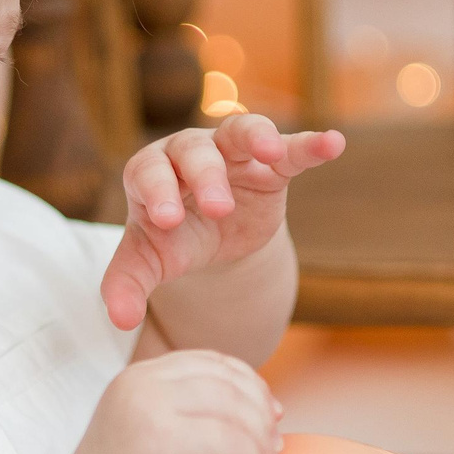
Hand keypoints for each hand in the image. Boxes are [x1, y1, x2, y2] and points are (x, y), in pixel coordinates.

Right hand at [53, 350, 282, 453]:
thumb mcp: (153, 434)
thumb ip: (192, 413)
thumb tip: (268, 410)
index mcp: (139, 378)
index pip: (213, 363)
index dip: (250, 387)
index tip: (269, 419)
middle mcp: (142, 385)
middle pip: (231, 383)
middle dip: (262, 417)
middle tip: (274, 453)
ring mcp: (150, 411)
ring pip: (237, 412)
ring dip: (262, 446)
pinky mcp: (164, 444)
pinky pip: (233, 444)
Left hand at [100, 114, 343, 330]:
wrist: (212, 236)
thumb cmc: (173, 240)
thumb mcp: (147, 262)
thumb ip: (127, 284)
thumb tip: (120, 320)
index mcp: (151, 172)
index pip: (148, 172)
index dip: (157, 191)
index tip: (168, 220)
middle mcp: (188, 153)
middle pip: (195, 152)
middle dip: (206, 176)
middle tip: (218, 208)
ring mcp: (231, 154)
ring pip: (240, 133)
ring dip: (256, 138)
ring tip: (270, 150)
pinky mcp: (271, 166)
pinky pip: (291, 149)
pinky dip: (311, 145)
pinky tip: (333, 144)